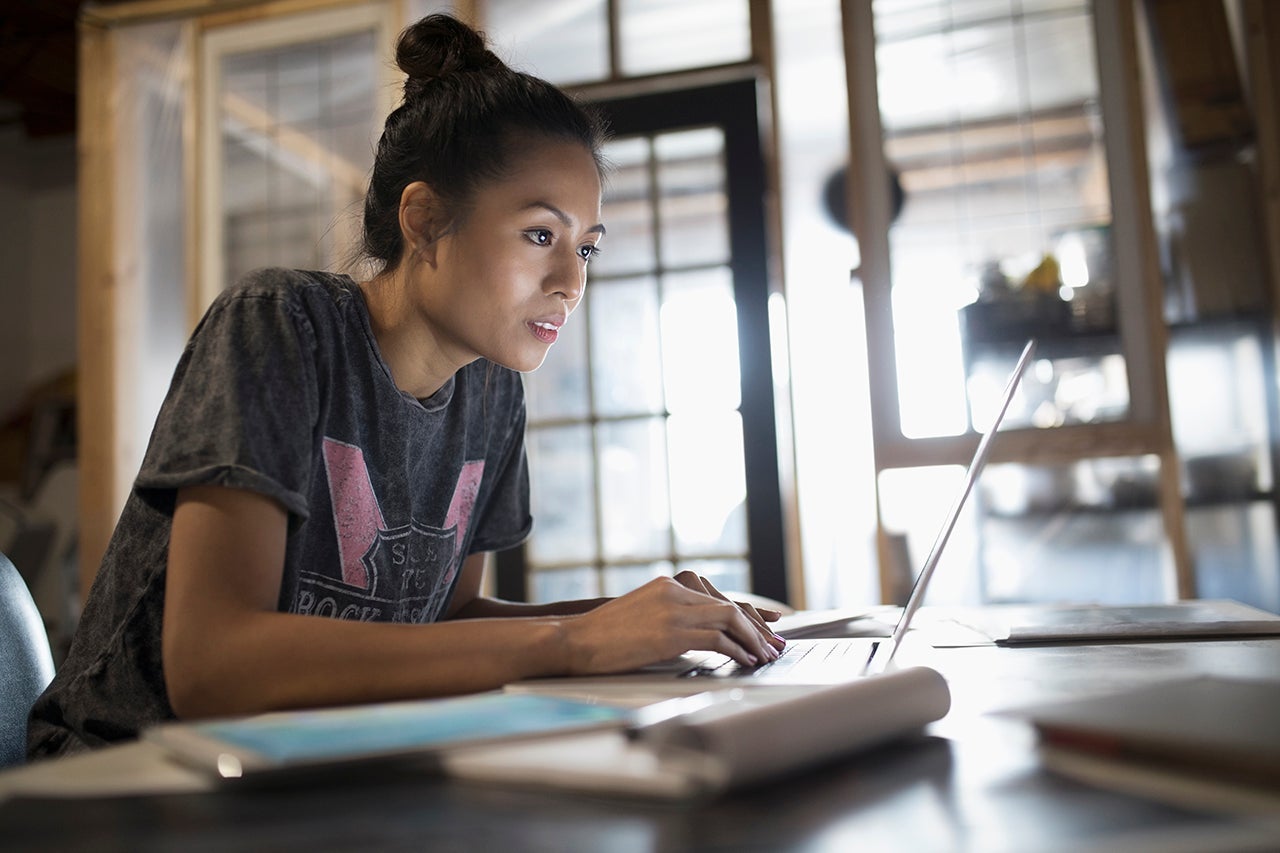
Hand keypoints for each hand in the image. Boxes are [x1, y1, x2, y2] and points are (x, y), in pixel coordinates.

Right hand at [561, 573, 785, 675]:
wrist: (575, 640)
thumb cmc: (602, 637)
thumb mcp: (641, 616)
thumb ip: (670, 618)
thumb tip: (697, 637)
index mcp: (668, 585)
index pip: (717, 597)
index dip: (747, 611)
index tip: (768, 623)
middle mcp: (674, 591)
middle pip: (729, 606)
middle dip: (756, 627)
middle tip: (773, 644)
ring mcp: (673, 610)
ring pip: (729, 619)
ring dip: (752, 639)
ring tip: (765, 655)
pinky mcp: (671, 632)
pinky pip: (717, 640)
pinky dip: (738, 651)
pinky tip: (746, 661)